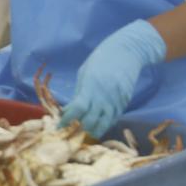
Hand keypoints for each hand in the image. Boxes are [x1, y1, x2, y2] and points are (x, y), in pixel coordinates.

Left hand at [60, 20, 165, 137]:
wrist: (126, 52)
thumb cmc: (100, 60)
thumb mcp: (84, 74)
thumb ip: (79, 93)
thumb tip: (70, 110)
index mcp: (91, 87)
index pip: (78, 109)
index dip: (67, 120)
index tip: (59, 126)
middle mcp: (104, 96)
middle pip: (91, 121)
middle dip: (80, 129)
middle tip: (71, 133)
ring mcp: (116, 100)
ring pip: (105, 124)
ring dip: (94, 130)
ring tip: (85, 133)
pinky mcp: (125, 101)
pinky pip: (114, 118)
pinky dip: (105, 124)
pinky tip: (98, 125)